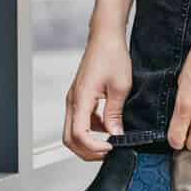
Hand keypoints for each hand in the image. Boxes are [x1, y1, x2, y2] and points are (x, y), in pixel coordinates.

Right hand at [63, 31, 131, 160]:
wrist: (105, 38)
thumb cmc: (111, 55)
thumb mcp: (121, 86)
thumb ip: (115, 113)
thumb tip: (115, 134)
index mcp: (81, 98)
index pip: (78, 134)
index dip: (94, 147)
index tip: (111, 147)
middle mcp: (73, 100)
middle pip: (69, 138)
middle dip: (87, 151)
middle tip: (108, 152)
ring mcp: (74, 99)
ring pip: (73, 131)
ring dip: (89, 141)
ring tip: (110, 140)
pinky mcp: (79, 97)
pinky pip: (80, 120)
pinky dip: (92, 130)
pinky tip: (108, 125)